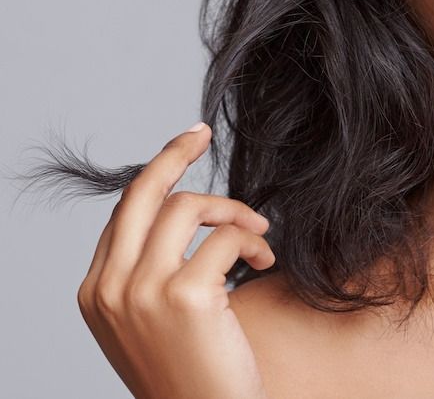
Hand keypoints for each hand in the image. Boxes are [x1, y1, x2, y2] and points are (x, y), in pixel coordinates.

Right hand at [77, 123, 274, 398]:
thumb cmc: (189, 372)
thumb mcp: (149, 321)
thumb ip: (148, 272)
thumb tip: (176, 210)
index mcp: (96, 293)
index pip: (124, 213)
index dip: (156, 175)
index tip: (184, 148)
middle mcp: (111, 289)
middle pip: (141, 193)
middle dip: (173, 154)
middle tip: (200, 133)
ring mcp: (144, 292)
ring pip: (186, 207)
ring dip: (233, 211)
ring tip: (257, 235)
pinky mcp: (186, 296)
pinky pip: (226, 237)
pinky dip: (252, 241)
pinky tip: (264, 260)